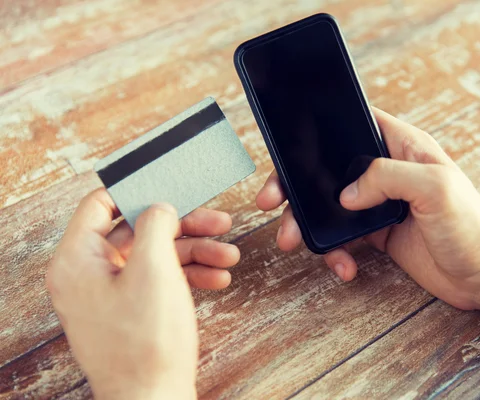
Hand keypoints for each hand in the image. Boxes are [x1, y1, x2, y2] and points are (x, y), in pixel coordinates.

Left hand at [46, 189, 238, 398]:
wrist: (154, 399)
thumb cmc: (146, 343)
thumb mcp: (155, 269)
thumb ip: (155, 226)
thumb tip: (159, 208)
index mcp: (78, 260)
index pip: (100, 205)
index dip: (137, 192)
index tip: (170, 188)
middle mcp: (88, 275)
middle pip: (138, 231)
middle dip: (184, 227)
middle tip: (218, 222)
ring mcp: (110, 295)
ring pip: (154, 256)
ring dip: (195, 252)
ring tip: (228, 256)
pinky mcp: (130, 312)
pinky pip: (158, 281)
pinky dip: (188, 276)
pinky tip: (217, 279)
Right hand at [256, 107, 479, 309]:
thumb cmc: (473, 226)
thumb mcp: (435, 187)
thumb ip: (387, 177)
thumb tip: (346, 192)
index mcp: (401, 146)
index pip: (354, 122)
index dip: (320, 126)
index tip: (290, 141)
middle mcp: (386, 172)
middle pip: (327, 167)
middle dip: (296, 184)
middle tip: (272, 201)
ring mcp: (378, 203)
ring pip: (328, 204)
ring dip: (306, 223)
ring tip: (292, 241)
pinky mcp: (376, 233)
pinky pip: (342, 237)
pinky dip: (335, 252)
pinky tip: (343, 266)